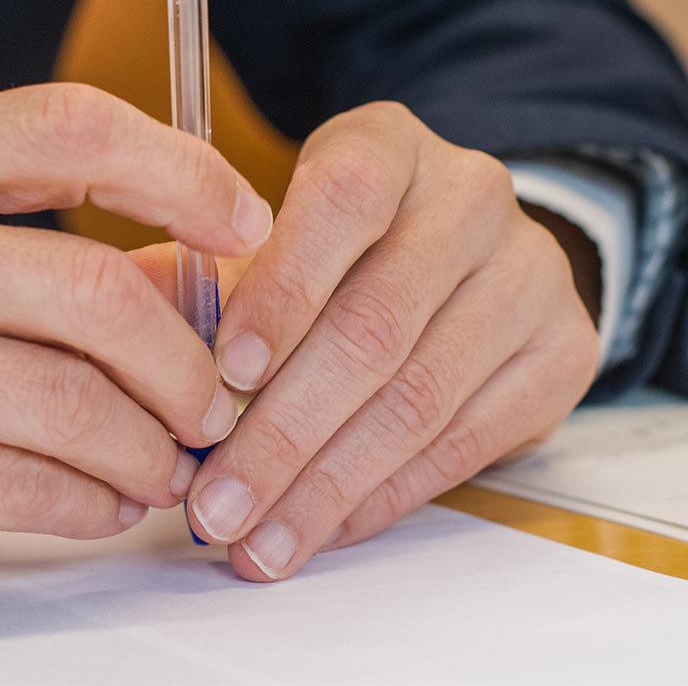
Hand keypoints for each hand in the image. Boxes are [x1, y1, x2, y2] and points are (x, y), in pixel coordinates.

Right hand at [0, 84, 272, 608]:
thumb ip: (23, 252)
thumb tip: (192, 278)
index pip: (65, 125)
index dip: (182, 168)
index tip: (248, 221)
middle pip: (95, 287)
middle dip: (189, 361)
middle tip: (220, 401)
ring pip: (76, 402)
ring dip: (150, 447)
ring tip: (165, 463)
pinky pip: (29, 485)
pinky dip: (94, 501)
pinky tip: (102, 500)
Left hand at [180, 101, 598, 579]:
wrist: (468, 253)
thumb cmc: (339, 247)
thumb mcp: (267, 232)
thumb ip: (197, 278)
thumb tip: (125, 340)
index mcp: (387, 145)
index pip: (341, 203)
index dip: (281, 293)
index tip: (224, 375)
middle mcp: (471, 197)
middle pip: (374, 325)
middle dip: (283, 432)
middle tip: (217, 502)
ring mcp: (529, 275)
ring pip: (417, 399)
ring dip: (325, 485)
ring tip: (258, 542)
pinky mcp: (562, 353)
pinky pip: (463, 444)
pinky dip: (381, 497)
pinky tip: (322, 528)